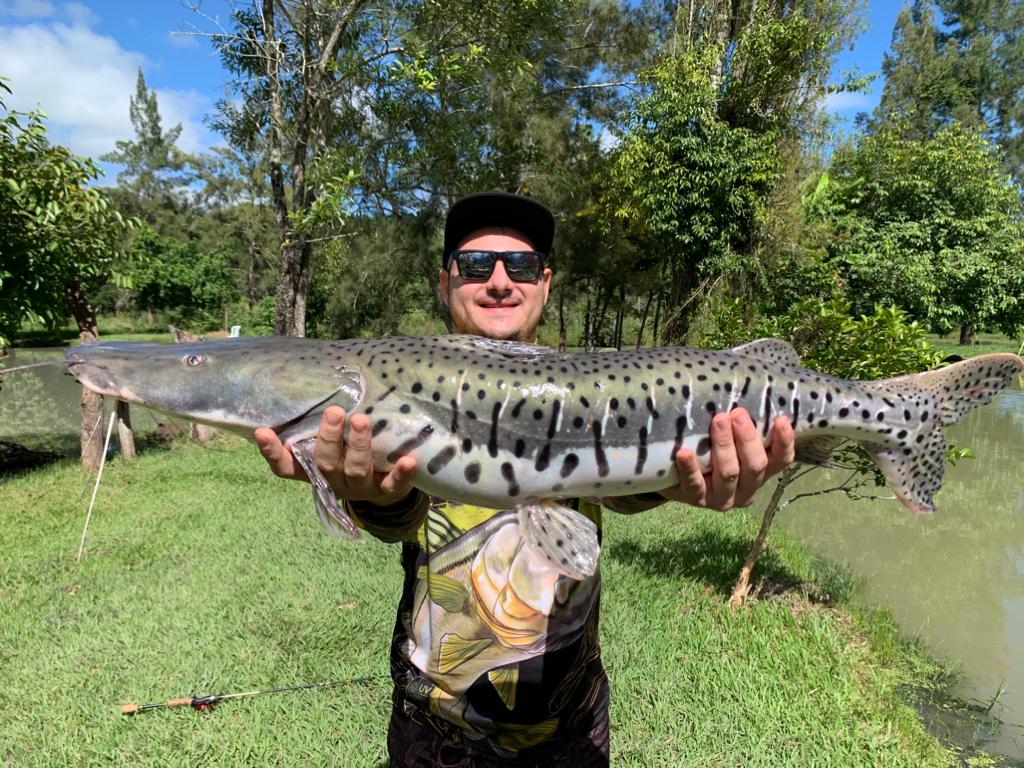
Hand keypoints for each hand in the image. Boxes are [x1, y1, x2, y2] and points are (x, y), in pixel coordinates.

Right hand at [254, 406, 416, 505]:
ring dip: (358, 446)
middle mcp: (333, 480)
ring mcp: (359, 488)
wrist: (383, 488)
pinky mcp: (386, 490)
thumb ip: (315, 424)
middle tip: (334, 412)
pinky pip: (393, 485)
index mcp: (313, 470)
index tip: (262, 432)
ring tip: (360, 421)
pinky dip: (400, 474)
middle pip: (325, 463)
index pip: (286, 467)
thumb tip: (305, 381)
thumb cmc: (348, 456)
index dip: (273, 452)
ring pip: (356, 470)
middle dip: (328, 438)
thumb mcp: (329, 445)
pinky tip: (408, 461)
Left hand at [661, 409, 794, 509]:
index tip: (781, 420)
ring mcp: (722, 498)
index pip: (781, 460)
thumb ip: (742, 427)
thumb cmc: (711, 452)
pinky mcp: (696, 499)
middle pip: (755, 466)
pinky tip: (684, 453)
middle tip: (738, 413)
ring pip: (728, 473)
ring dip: (724, 446)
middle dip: (747, 439)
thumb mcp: (732, 441)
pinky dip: (690, 468)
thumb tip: (749, 392)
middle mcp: (746, 489)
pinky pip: (694, 484)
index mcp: (760, 472)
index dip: (784, 442)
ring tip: (718, 421)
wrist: (678, 480)